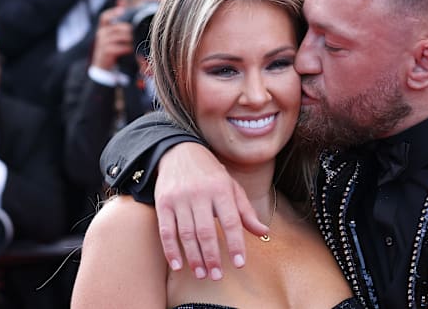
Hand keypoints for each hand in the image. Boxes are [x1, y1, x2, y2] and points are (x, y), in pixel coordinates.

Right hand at [91, 6, 133, 70]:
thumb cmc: (112, 50)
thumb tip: (123, 3)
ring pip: (121, 36)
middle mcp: (101, 33)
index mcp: (103, 28)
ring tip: (138, 42)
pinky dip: (129, 48)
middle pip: (119, 27)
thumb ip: (119, 25)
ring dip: (131, 39)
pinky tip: (133, 50)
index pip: (105, 17)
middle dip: (131, 30)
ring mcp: (103, 42)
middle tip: (141, 32)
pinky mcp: (106, 51)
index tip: (122, 10)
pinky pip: (121, 47)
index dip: (113, 12)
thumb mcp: (114, 37)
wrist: (103, 67)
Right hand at [154, 143, 267, 279]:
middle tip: (217, 275)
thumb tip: (264, 232)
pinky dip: (171, 250)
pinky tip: (178, 265)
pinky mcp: (163, 202)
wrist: (180, 152)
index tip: (239, 263)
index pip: (231, 221)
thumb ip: (246, 212)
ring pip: (186, 234)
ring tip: (202, 274)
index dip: (235, 244)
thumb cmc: (211, 174)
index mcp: (221, 189)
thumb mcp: (232, 187)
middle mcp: (200, 193)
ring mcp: (179, 198)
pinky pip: (166, 231)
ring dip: (194, 257)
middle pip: (206, 231)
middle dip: (212, 256)